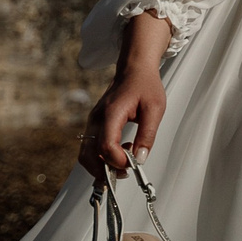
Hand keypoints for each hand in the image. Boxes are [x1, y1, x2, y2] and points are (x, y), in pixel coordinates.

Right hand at [78, 12, 172, 181]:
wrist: (134, 69)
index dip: (118, 160)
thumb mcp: (155, 109)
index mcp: (111, 113)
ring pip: (86, 154)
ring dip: (101, 166)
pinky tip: (120, 152)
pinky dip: (101, 157)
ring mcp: (92, 123)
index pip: (106, 145)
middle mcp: (96, 119)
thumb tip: (140, 159)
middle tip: (127, 171)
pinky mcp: (94, 126)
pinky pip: (90, 148)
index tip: (133, 164)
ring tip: (125, 161)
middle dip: (106, 169)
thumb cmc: (145, 85)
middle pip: (89, 155)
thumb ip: (148, 135)